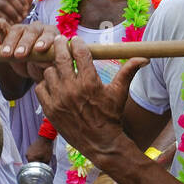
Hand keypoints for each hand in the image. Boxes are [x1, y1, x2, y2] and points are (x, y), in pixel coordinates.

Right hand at [0, 0, 32, 37]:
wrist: (10, 25)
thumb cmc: (18, 14)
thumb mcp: (25, 8)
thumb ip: (28, 0)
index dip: (23, 0)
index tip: (27, 8)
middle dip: (19, 7)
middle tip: (24, 15)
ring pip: (4, 5)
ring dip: (13, 13)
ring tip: (19, 20)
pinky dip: (6, 18)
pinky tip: (12, 23)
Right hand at [0, 17, 58, 81]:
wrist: (34, 69)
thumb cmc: (45, 67)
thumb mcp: (49, 67)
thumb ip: (49, 63)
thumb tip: (48, 62)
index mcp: (53, 35)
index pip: (49, 35)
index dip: (44, 41)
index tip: (39, 49)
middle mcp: (39, 29)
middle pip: (32, 31)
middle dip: (25, 43)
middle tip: (19, 55)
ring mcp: (24, 29)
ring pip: (17, 30)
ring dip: (11, 42)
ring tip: (6, 54)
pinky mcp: (10, 32)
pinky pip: (3, 26)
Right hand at [26, 135, 53, 164]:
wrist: (45, 138)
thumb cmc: (46, 149)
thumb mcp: (47, 159)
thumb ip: (43, 165)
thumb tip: (43, 169)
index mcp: (30, 159)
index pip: (32, 167)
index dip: (37, 167)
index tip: (41, 167)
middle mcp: (27, 155)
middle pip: (32, 162)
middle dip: (37, 162)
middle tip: (42, 161)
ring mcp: (28, 151)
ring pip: (32, 158)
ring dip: (36, 158)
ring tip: (42, 156)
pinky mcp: (29, 148)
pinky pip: (32, 154)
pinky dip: (35, 154)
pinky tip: (40, 152)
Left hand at [35, 36, 147, 162]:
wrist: (101, 143)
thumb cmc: (111, 116)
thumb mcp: (120, 93)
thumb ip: (128, 71)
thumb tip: (144, 58)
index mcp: (90, 82)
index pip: (80, 53)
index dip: (77, 43)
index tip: (75, 40)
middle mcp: (72, 89)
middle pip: (61, 58)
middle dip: (60, 46)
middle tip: (60, 41)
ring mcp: (59, 99)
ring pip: (48, 72)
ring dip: (53, 68)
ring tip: (59, 69)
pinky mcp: (49, 109)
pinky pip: (40, 88)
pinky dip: (45, 84)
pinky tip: (53, 85)